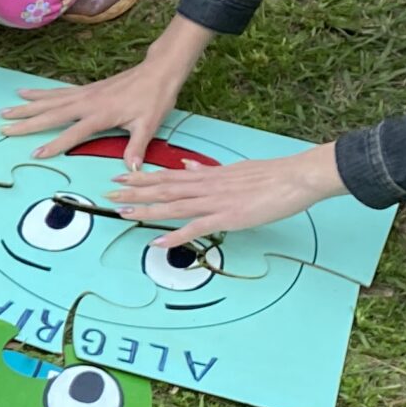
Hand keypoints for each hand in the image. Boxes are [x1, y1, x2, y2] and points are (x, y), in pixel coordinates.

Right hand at [0, 18, 212, 164]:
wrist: (158, 71)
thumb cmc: (155, 98)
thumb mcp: (149, 124)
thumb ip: (137, 147)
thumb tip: (131, 170)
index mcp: (101, 114)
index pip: (73, 132)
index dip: (55, 143)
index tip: (36, 153)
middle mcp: (87, 102)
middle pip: (51, 113)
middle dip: (26, 121)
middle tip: (3, 127)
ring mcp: (84, 94)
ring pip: (49, 101)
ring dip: (26, 106)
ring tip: (4, 110)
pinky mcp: (86, 89)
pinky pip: (57, 92)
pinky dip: (39, 94)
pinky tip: (26, 93)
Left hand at [111, 141, 345, 246]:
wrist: (296, 177)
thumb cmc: (270, 174)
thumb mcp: (234, 168)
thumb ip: (208, 170)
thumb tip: (188, 164)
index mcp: (208, 175)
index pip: (168, 175)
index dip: (142, 178)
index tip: (121, 177)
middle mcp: (206, 186)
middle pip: (163, 189)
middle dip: (134, 192)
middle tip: (109, 193)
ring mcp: (215, 202)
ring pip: (174, 206)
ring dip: (146, 210)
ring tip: (122, 213)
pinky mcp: (228, 217)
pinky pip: (197, 227)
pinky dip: (176, 235)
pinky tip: (158, 242)